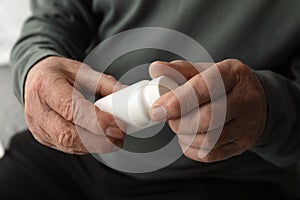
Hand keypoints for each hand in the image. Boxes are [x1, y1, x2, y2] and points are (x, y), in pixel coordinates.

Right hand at [24, 56, 125, 153]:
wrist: (35, 79)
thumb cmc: (57, 74)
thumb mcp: (81, 71)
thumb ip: (105, 84)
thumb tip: (126, 95)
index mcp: (47, 86)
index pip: (71, 109)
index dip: (96, 121)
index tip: (117, 125)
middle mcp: (38, 109)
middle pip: (69, 134)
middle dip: (99, 140)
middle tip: (119, 135)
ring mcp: (39, 127)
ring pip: (69, 145)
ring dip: (96, 145)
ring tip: (114, 139)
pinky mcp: (44, 138)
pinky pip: (68, 148)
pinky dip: (87, 146)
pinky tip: (99, 140)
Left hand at [149, 59, 266, 161]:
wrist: (257, 100)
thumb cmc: (224, 84)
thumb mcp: (205, 71)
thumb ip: (179, 70)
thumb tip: (155, 69)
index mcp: (233, 73)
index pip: (204, 88)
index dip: (176, 102)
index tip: (157, 110)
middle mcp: (246, 98)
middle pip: (207, 118)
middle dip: (179, 122)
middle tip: (170, 118)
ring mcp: (248, 124)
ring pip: (209, 139)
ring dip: (185, 137)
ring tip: (180, 127)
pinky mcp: (244, 143)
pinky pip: (212, 154)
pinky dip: (192, 150)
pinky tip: (189, 140)